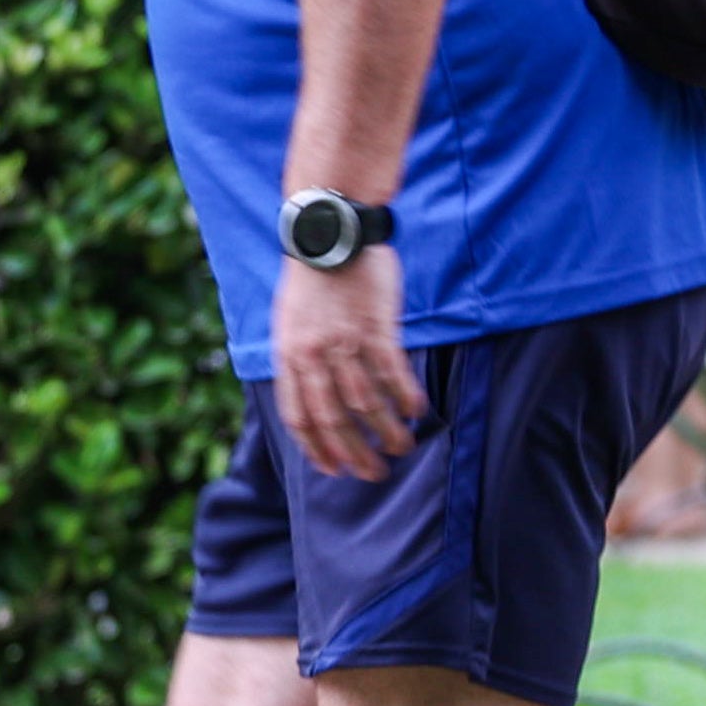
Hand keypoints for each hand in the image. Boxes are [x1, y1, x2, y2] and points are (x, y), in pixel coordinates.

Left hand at [271, 250, 425, 480]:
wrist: (327, 231)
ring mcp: (344, 342)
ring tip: (402, 448)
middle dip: (355, 454)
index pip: (299, 417)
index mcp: (288, 356)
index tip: (335, 469)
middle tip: (374, 474)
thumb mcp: (288, 321)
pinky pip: (392, 373)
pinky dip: (405, 397)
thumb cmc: (311, 277)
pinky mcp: (375, 326)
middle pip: (333, 420)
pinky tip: (417, 412)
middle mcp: (313, 355)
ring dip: (386, 432)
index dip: (317, 449)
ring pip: (366, 403)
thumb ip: (299, 358)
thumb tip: (312, 393)